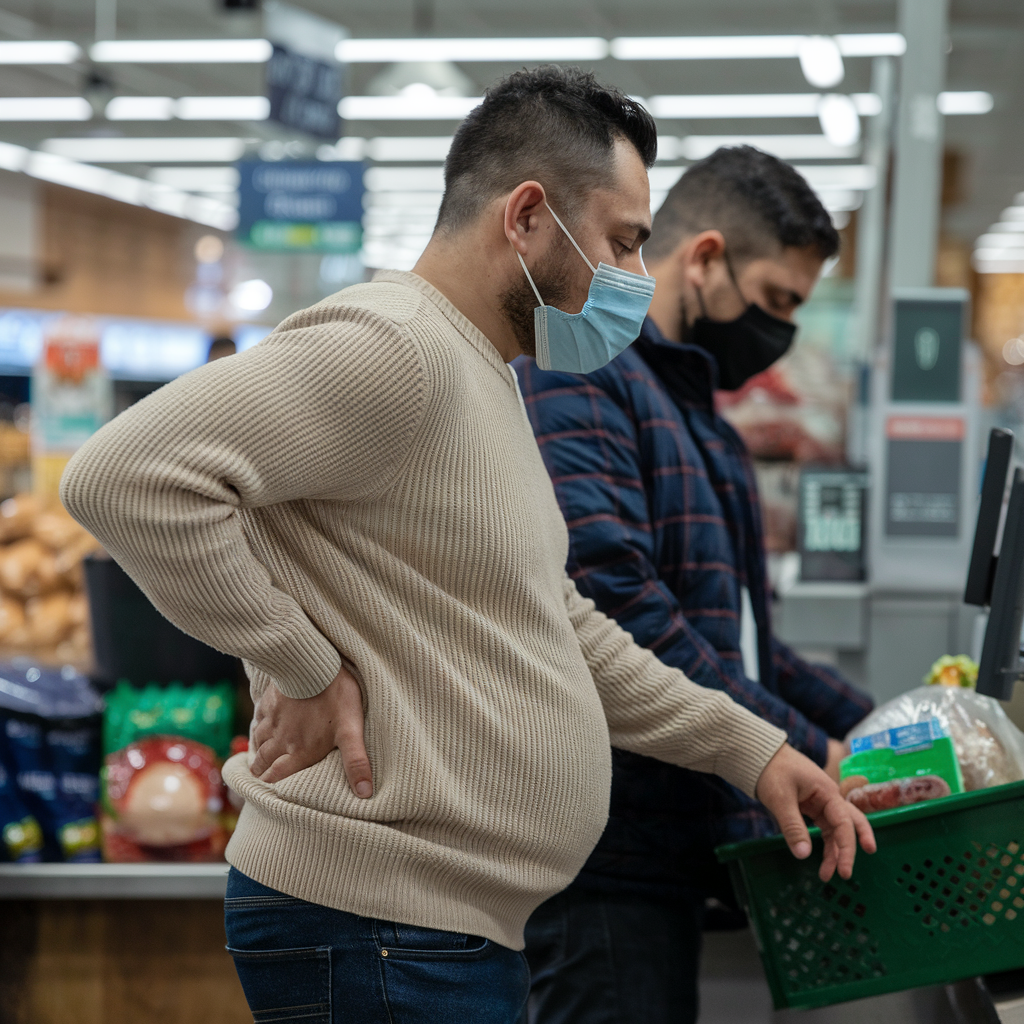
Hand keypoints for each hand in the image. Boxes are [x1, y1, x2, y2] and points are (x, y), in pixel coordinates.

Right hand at [249, 664, 372, 796]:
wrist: (314, 664)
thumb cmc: (335, 697)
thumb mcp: (351, 730)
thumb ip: (355, 761)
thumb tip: (365, 793)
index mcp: (300, 752)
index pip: (277, 778)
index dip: (270, 787)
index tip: (266, 794)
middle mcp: (281, 740)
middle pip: (263, 762)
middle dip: (261, 772)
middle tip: (259, 777)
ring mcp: (272, 720)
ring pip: (258, 742)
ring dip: (257, 752)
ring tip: (258, 759)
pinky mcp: (268, 701)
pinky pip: (257, 719)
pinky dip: (256, 728)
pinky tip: (259, 727)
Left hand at [755, 743, 875, 880]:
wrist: (760, 754)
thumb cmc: (772, 770)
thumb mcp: (781, 799)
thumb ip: (793, 827)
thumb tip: (804, 855)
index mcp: (827, 792)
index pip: (844, 823)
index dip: (847, 848)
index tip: (844, 870)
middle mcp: (829, 797)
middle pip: (850, 824)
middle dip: (850, 849)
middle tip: (847, 874)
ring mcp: (821, 802)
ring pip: (835, 830)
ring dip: (834, 851)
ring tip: (826, 875)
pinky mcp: (811, 806)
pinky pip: (823, 827)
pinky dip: (824, 843)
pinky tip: (821, 858)